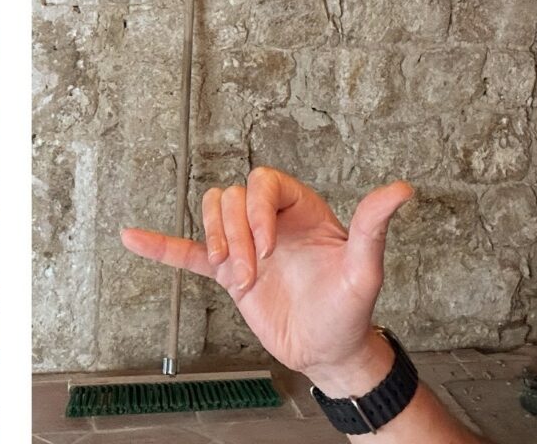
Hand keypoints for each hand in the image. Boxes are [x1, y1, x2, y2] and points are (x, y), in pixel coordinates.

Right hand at [122, 168, 413, 390]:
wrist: (329, 353)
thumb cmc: (351, 310)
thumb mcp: (364, 269)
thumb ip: (373, 226)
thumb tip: (402, 190)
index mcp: (300, 208)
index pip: (264, 183)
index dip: (257, 209)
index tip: (268, 247)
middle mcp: (270, 220)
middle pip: (232, 196)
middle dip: (236, 232)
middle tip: (251, 272)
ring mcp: (247, 245)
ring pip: (213, 213)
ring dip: (215, 239)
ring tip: (233, 273)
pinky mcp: (230, 274)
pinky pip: (190, 254)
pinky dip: (162, 247)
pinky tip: (134, 238)